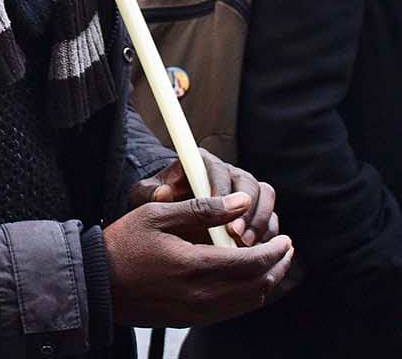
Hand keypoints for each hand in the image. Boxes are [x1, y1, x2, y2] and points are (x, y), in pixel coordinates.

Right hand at [105, 192, 292, 326]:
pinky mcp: (192, 320)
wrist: (97, 283)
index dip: (275, 251)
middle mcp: (202, 295)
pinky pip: (233, 310)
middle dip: (278, 267)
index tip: (285, 238)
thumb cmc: (123, 244)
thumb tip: (242, 202)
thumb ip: (202, 209)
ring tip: (272, 263)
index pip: (253, 262)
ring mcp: (198, 312)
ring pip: (250, 301)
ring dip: (267, 282)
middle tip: (286, 249)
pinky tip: (246, 278)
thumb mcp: (157, 215)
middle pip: (259, 285)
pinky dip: (249, 294)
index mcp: (195, 266)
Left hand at [130, 148, 278, 245]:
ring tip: (244, 245)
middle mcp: (229, 175)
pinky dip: (267, 236)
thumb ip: (148, 193)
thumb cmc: (157, 203)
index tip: (217, 209)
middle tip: (235, 233)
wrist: (169, 219)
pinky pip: (270, 221)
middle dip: (247, 209)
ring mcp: (246, 194)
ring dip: (260, 223)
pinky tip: (254, 252)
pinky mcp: (256, 213)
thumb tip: (163, 192)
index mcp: (203, 164)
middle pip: (250, 183)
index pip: (218, 169)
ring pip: (265, 200)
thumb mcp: (145, 197)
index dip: (222, 188)